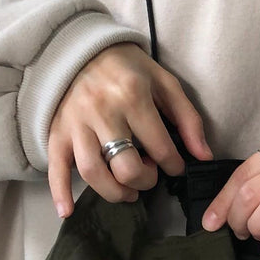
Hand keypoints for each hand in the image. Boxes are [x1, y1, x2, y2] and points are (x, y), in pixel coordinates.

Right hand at [46, 42, 212, 216]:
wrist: (81, 48)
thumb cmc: (128, 68)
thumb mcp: (165, 83)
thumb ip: (188, 119)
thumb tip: (204, 156)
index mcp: (132, 96)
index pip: (160, 148)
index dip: (174, 165)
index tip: (174, 167)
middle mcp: (102, 112)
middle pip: (125, 166)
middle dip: (144, 181)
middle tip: (149, 177)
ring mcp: (76, 124)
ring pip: (93, 173)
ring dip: (114, 192)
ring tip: (127, 192)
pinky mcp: (57, 132)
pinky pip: (55, 167)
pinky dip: (60, 192)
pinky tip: (66, 211)